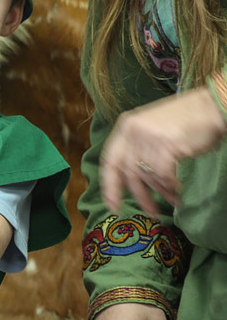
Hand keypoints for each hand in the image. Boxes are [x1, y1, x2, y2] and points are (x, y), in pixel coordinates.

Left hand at [101, 87, 226, 214]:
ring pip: (149, 175)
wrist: (209, 107)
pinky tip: (179, 186)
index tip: (112, 205)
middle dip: (140, 196)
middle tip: (149, 212)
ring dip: (162, 191)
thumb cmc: (184, 120)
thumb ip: (139, 148)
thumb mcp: (151, 128)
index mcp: (126, 125)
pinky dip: (171, 184)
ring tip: (174, 198)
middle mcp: (133, 130)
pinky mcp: (165, 144)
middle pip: (129, 172)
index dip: (109, 185)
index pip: (110, 160)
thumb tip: (132, 180)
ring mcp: (148, 136)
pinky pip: (163, 174)